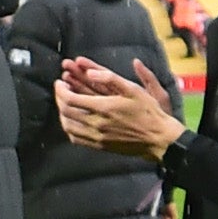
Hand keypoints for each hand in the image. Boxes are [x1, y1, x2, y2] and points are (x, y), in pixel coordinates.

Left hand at [56, 55, 184, 159]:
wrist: (158, 139)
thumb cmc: (148, 112)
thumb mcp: (133, 88)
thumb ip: (111, 78)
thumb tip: (90, 72)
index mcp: (103, 108)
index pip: (69, 99)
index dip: (60, 89)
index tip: (60, 81)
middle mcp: (97, 124)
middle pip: (65, 111)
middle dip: (59, 98)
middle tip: (61, 89)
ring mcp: (97, 137)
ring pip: (68, 126)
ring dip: (62, 113)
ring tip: (64, 103)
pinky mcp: (100, 146)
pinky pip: (76, 138)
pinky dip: (69, 127)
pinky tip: (73, 120)